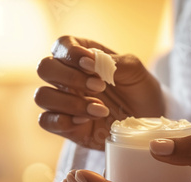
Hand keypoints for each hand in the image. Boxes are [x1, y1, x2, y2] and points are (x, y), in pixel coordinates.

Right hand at [35, 36, 163, 149]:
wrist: (147, 123)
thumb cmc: (140, 91)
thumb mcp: (135, 72)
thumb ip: (114, 63)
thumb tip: (89, 62)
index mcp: (82, 57)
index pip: (61, 45)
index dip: (71, 53)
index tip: (91, 65)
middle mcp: (67, 77)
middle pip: (45, 67)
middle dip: (69, 77)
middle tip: (100, 87)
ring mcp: (63, 102)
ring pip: (42, 96)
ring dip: (70, 102)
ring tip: (100, 109)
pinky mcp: (65, 126)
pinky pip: (46, 121)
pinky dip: (63, 121)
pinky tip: (87, 121)